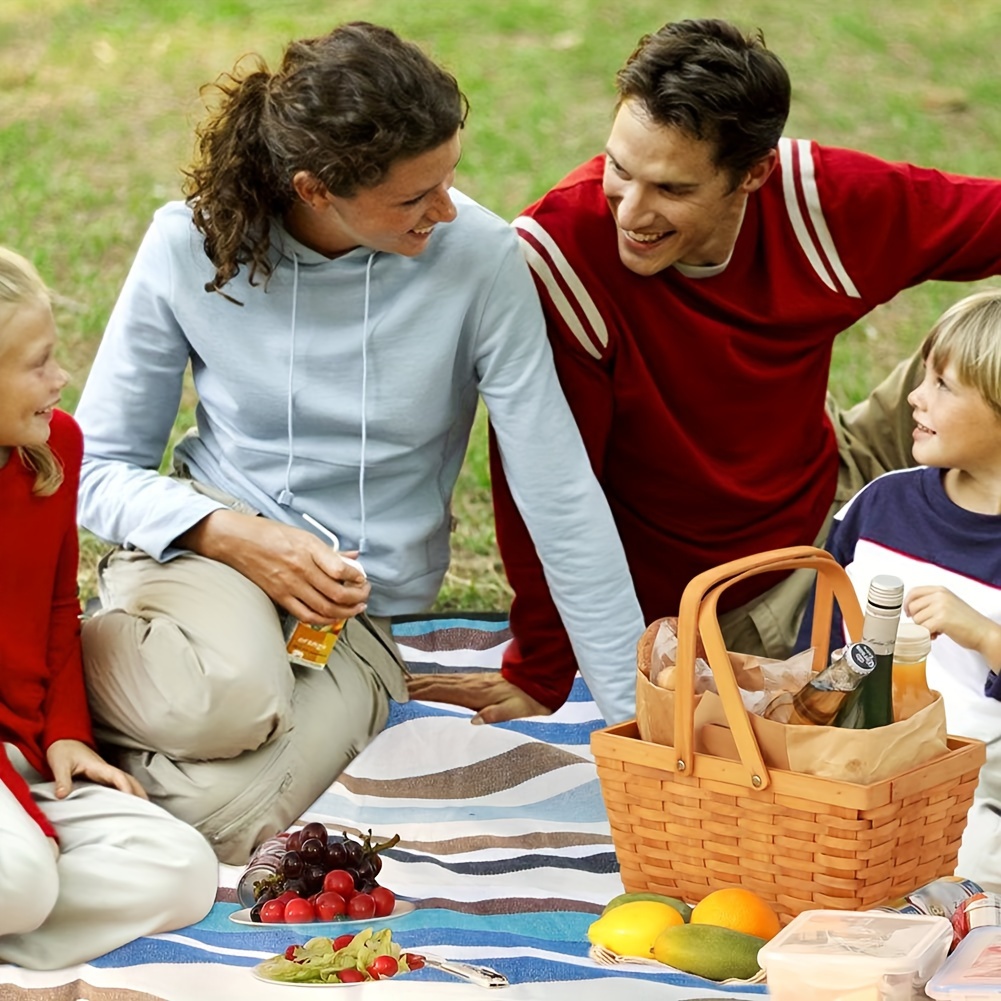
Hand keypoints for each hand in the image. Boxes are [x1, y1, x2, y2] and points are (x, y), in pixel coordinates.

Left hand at [45, 739, 148, 798]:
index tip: (130, 798)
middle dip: (139, 791)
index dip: (125, 786)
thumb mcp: (60, 766)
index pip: (117, 776)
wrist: (64, 741)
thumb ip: (62, 781)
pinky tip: (128, 801)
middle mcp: (106, 770)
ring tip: (142, 807)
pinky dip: (127, 791)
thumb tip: (62, 795)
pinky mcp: (102, 777)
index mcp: (99, 767)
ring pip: (126, 781)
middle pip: (129, 779)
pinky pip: (118, 784)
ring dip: (136, 791)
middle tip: (146, 807)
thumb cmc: (63, 752)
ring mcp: (105, 773)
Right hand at [177, 509, 369, 623]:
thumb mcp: (304, 534)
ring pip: (325, 608)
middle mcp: (300, 568)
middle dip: (357, 597)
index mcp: (308, 549)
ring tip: (356, 609)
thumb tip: (352, 557)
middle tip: (364, 595)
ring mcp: (290, 585)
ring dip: (346, 612)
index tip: (362, 577)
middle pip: (337, 592)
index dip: (357, 576)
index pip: (340, 569)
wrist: (237, 541)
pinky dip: (324, 619)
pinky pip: (306, 615)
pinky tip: (333, 616)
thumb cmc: (269, 534)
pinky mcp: (280, 597)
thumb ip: (329, 551)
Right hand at [406, 672, 552, 724]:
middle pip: (434, 682)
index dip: (421, 691)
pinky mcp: (471, 682)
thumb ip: (497, 714)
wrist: (536, 683)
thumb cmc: (525, 700)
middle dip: (412, 684)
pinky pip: (445, 681)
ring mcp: (468, 681)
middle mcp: (468, 684)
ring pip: (437, 680)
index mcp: (474, 693)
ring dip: (418, 681)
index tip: (401, 692)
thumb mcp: (516, 710)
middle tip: (388, 684)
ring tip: (398, 682)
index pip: (441, 691)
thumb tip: (476, 721)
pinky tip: (423, 683)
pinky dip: (430, 681)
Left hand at [904, 586, 1000, 663]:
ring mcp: (941, 607)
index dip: (907, 603)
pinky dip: (927, 634)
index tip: (908, 613)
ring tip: (935, 630)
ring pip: (916, 619)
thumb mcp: (948, 603)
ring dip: (923, 628)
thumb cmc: (966, 621)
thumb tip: (910, 607)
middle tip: (928, 625)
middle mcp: (939, 596)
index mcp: (940, 590)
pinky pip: (923, 628)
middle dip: (917, 619)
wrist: (983, 632)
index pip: (913, 592)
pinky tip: (936, 635)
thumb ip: (931, 602)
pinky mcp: (942, 620)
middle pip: (912, 607)